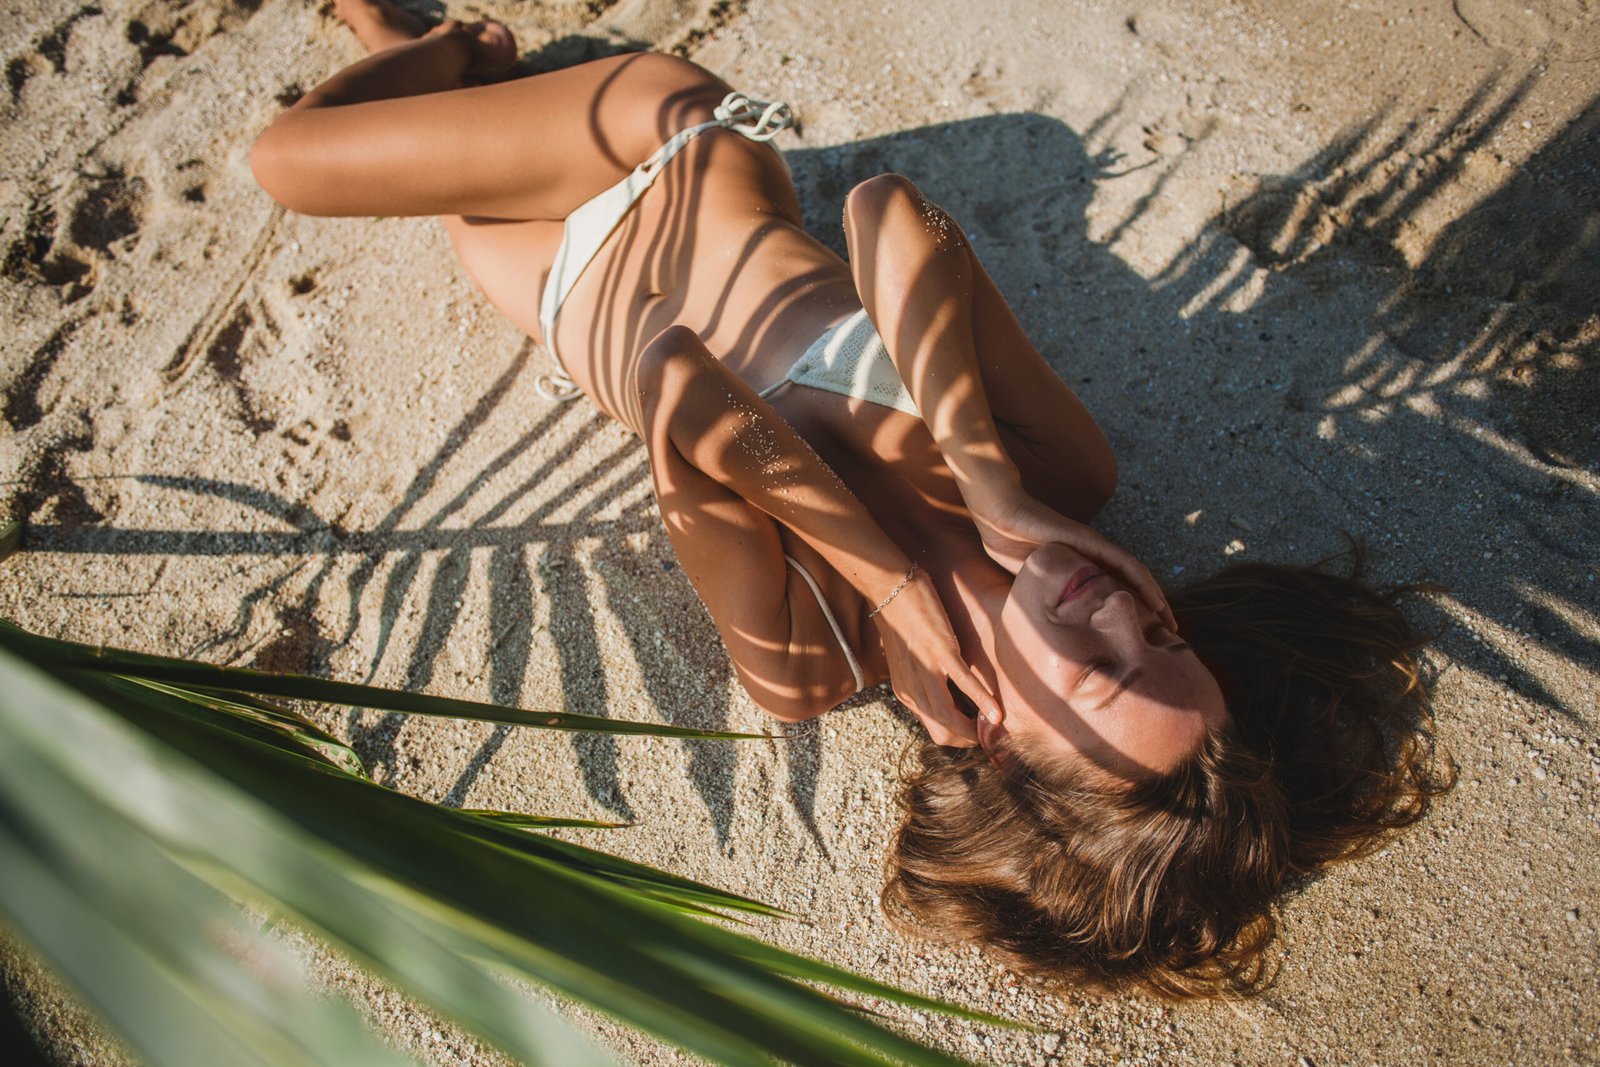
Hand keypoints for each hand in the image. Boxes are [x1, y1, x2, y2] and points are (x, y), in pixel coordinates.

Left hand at [871, 568, 998, 747]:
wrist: (890, 589)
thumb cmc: (902, 621)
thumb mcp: (908, 662)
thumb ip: (924, 681)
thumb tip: (948, 694)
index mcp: (906, 694)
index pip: (936, 731)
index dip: (960, 737)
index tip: (979, 733)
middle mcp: (912, 690)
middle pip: (943, 733)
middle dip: (969, 739)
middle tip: (990, 735)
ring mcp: (926, 672)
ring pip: (950, 719)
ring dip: (975, 729)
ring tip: (996, 731)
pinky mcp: (941, 652)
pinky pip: (964, 684)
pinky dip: (982, 701)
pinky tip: (997, 714)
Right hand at [970, 489, 1177, 631]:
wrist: (1001, 515)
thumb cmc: (1010, 545)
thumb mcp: (1031, 582)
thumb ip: (1044, 597)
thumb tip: (1045, 629)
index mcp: (1082, 568)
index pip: (1116, 591)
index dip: (1133, 612)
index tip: (1146, 636)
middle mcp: (1095, 557)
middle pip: (1133, 584)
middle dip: (1154, 609)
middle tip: (1169, 633)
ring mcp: (1096, 547)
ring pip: (1137, 575)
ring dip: (1157, 598)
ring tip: (1169, 620)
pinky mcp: (1093, 541)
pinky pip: (1126, 563)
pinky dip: (1143, 582)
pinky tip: (1156, 600)